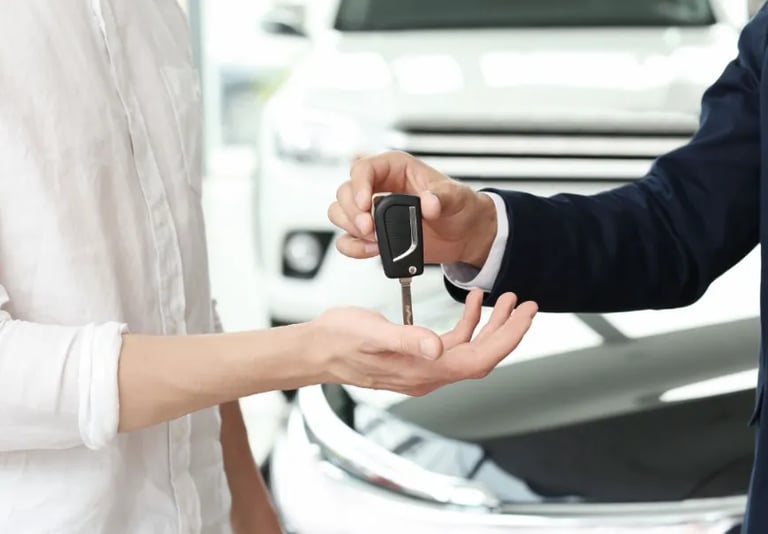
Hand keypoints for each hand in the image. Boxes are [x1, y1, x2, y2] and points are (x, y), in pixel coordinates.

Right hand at [310, 290, 536, 395]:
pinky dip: (467, 323)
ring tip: (504, 299)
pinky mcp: (416, 355)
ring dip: (490, 325)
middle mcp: (427, 373)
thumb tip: (437, 347)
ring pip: (470, 349)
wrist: (317, 349)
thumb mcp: (373, 332)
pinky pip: (451, 343)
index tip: (524, 315)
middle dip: (507, 330)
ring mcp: (423, 365)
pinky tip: (470, 304)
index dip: (507, 339)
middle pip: (481, 356)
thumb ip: (407, 339)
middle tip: (525, 305)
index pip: (479, 360)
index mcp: (423, 369)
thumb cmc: (339, 341)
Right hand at [328, 151, 497, 268]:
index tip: (366, 204)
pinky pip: (347, 238)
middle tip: (369, 228)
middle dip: (352, 212)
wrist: (464, 234)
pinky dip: (353, 247)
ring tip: (373, 239)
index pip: (363, 168)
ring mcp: (371, 210)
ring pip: (340, 212)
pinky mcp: (371, 233)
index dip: (359, 185)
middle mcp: (378, 186)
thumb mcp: (456, 197)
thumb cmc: (458, 207)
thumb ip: (443, 197)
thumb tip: (429, 203)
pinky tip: (372, 250)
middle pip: (345, 191)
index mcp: (394, 168)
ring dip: (350, 228)